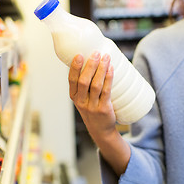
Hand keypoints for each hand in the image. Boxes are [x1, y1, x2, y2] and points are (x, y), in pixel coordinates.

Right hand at [69, 52, 130, 175]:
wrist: (101, 130)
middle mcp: (81, 102)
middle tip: (96, 53)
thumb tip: (95, 59)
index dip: (75, 67)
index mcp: (74, 97)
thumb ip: (86, 83)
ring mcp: (92, 106)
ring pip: (96, 85)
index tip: (79, 54)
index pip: (72, 80)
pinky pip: (106, 92)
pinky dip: (109, 78)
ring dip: (101, 69)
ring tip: (106, 57)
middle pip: (84, 81)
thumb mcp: (84, 98)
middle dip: (90, 65)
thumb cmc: (93, 108)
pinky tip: (111, 69)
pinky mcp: (103, 109)